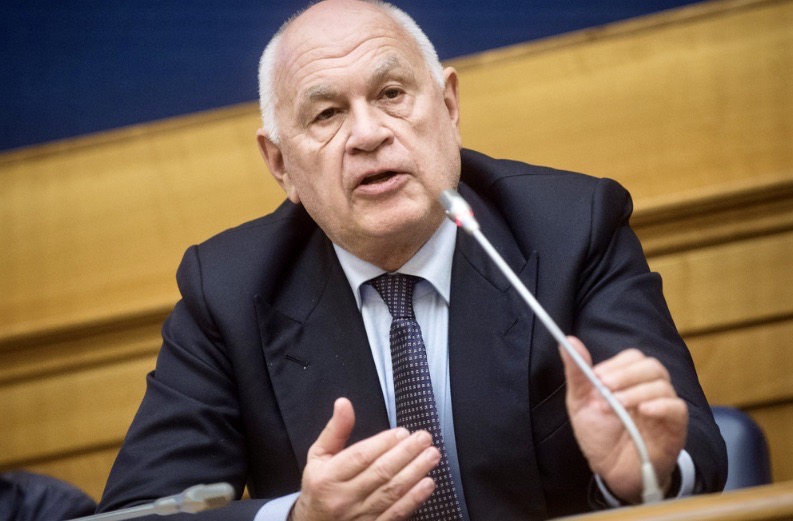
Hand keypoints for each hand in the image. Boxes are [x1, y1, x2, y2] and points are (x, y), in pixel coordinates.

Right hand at [291, 397, 439, 520]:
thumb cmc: (318, 487)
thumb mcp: (318, 456)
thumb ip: (334, 430)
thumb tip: (344, 404)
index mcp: (328, 477)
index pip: (360, 457)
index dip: (384, 443)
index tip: (403, 432)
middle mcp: (343, 498)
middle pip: (380, 473)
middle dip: (406, 453)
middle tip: (424, 439)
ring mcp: (359, 516)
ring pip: (391, 492)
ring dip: (415, 472)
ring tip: (431, 455)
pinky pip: (396, 513)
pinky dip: (414, 498)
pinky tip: (428, 484)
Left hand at [560, 337, 687, 502]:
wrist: (611, 471)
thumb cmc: (599, 435)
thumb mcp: (581, 403)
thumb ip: (577, 373)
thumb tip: (568, 342)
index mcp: (629, 381)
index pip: (632, 358)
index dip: (616, 364)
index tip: (598, 376)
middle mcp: (649, 390)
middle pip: (651, 366)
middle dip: (627, 374)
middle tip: (606, 387)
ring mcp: (663, 408)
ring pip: (663, 384)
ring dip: (637, 391)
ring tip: (617, 404)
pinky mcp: (675, 427)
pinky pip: (677, 408)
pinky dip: (661, 405)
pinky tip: (643, 411)